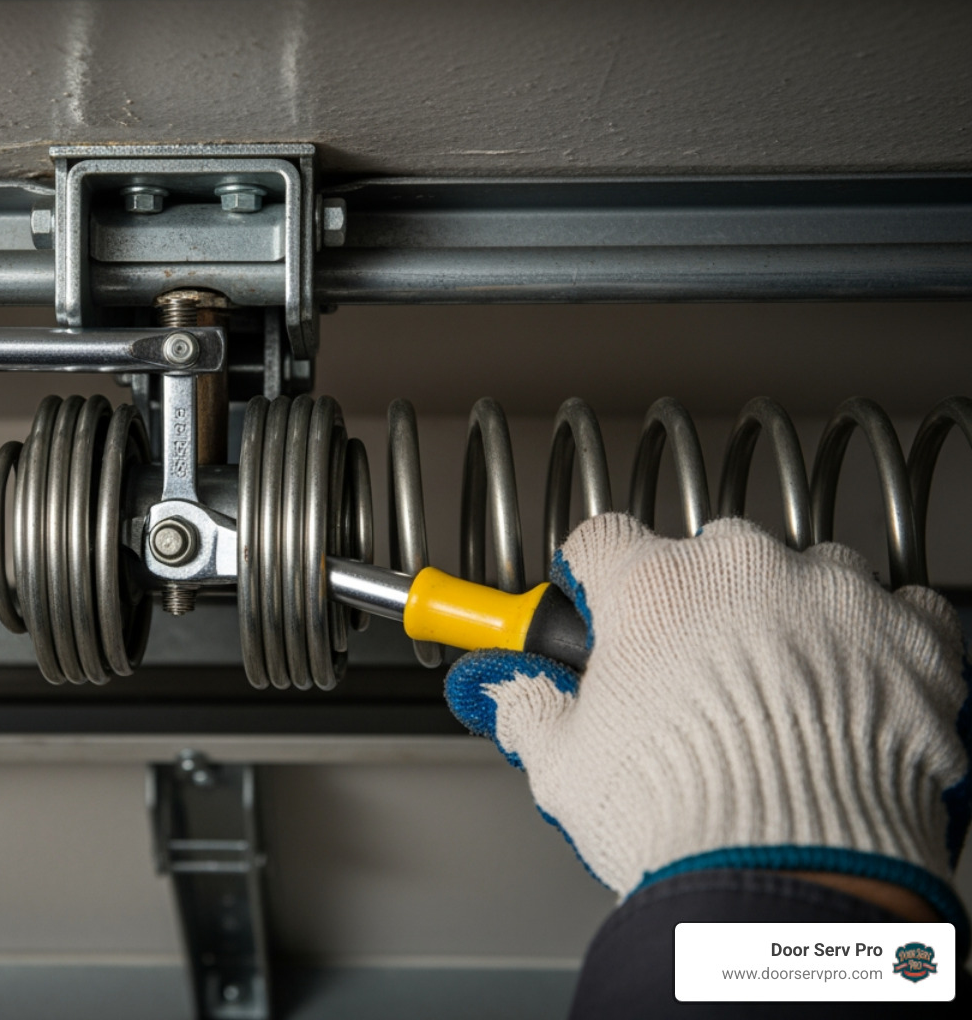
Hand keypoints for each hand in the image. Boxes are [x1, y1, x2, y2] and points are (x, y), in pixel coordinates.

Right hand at [445, 513, 971, 926]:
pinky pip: (899, 611)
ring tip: (780, 702)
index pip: (603, 541)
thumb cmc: (682, 820)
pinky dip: (878, 646)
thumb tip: (504, 690)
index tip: (600, 609)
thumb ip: (527, 708)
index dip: (595, 581)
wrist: (797, 876)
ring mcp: (836, 595)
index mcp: (653, 586)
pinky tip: (852, 697)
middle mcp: (745, 570)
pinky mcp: (914, 636)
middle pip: (709, 558)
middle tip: (694, 681)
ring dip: (790, 620)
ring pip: (805, 578)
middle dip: (700, 607)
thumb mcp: (562, 765)